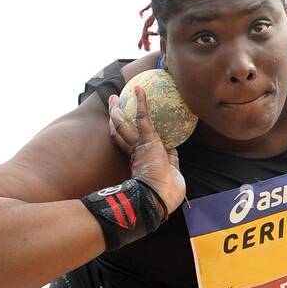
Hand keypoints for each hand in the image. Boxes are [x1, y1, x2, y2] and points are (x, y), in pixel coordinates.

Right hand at [107, 86, 185, 216]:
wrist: (159, 198)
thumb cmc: (167, 193)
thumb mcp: (171, 175)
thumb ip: (171, 163)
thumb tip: (173, 156)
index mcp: (139, 163)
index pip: (128, 145)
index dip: (124, 136)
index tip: (122, 128)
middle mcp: (136, 153)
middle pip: (120, 133)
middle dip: (115, 119)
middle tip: (112, 107)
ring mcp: (140, 146)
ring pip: (124, 125)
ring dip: (118, 110)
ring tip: (114, 98)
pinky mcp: (147, 140)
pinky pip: (143, 117)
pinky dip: (141, 103)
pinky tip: (139, 89)